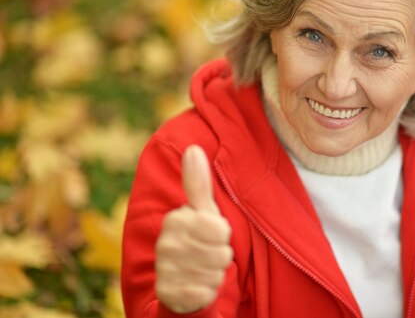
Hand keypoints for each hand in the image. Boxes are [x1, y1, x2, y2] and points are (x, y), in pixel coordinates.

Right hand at [155, 145, 232, 312]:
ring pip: (215, 274)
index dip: (223, 235)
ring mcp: (164, 269)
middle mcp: (165, 244)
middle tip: (207, 254)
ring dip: (215, 274)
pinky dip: (207, 291)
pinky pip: (205, 293)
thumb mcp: (202, 211)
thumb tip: (192, 148)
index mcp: (175, 220)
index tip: (212, 234)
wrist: (180, 281)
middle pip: (221, 253)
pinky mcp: (167, 293)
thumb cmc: (197, 239)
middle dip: (221, 256)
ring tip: (202, 269)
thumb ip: (198, 182)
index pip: (220, 229)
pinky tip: (197, 286)